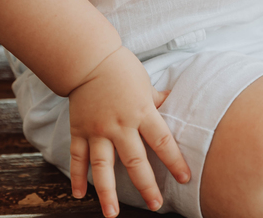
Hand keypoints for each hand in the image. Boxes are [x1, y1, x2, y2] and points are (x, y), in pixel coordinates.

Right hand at [67, 47, 190, 215]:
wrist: (89, 60)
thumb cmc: (123, 70)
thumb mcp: (147, 84)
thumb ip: (157, 101)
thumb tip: (173, 104)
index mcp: (142, 112)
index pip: (163, 142)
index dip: (175, 162)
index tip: (186, 178)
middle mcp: (120, 125)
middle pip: (135, 161)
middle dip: (147, 185)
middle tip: (156, 205)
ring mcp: (97, 130)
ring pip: (102, 167)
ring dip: (107, 193)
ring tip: (112, 214)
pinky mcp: (79, 131)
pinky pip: (78, 159)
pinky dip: (77, 178)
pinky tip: (79, 195)